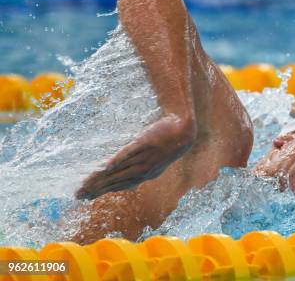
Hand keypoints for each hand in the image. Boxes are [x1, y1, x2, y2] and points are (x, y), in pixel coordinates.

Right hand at [76, 114, 193, 199]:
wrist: (184, 129)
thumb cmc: (168, 141)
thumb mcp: (154, 157)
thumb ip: (139, 163)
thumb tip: (124, 167)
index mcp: (146, 174)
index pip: (120, 185)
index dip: (103, 192)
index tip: (87, 197)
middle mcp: (144, 170)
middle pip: (116, 182)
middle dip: (97, 189)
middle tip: (78, 195)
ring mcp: (144, 157)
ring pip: (119, 171)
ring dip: (101, 179)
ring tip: (84, 184)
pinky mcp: (144, 144)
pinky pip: (127, 154)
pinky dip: (116, 162)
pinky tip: (104, 168)